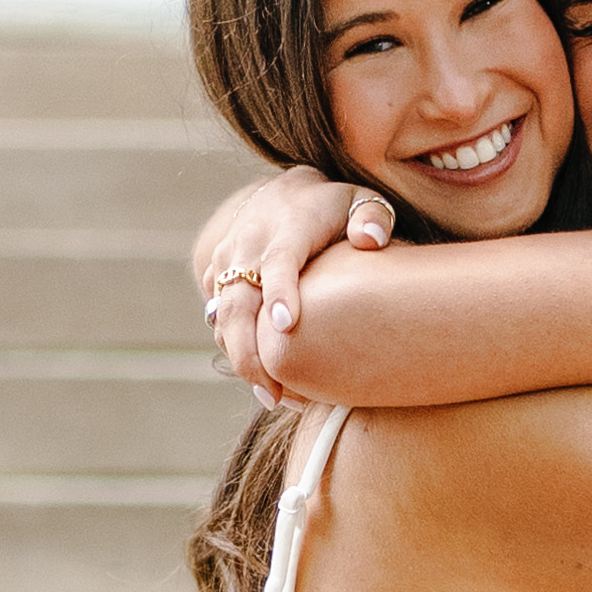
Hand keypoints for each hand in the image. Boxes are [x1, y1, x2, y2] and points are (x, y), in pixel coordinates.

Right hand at [195, 170, 391, 392]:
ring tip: (275, 398)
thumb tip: (370, 241)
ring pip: (223, 318)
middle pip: (239, 301)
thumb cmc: (335, 208)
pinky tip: (265, 381)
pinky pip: (219, 321)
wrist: (284, 194)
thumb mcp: (363, 202)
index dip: (280, 291)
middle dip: (251, 351)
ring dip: (244, 361)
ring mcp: (227, 261)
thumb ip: (374, 218)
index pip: (278, 260)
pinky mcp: (216, 277)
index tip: (286, 326)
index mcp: (289, 224)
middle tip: (277, 395)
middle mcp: (249, 242)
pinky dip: (236, 352)